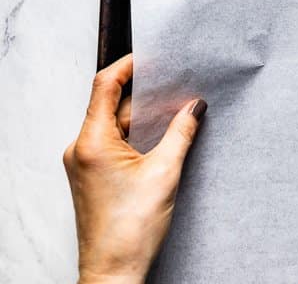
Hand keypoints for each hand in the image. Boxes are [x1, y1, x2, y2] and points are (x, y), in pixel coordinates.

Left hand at [63, 55, 205, 282]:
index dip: (128, 65)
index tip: (152, 55)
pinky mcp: (95, 175)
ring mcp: (86, 163)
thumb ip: (182, 132)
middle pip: (112, 104)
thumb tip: (195, 106)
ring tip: (178, 107)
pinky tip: (165, 134)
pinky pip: (116, 142)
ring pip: (116, 125)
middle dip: (145, 92)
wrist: (113, 271)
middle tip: (177, 80)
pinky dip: (139, 134)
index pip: (104, 86)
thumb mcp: (165, 172)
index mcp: (91, 142)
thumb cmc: (130, 230)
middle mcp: (82, 148)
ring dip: (145, 115)